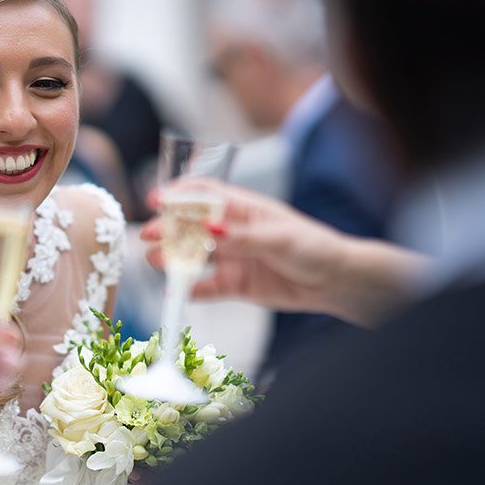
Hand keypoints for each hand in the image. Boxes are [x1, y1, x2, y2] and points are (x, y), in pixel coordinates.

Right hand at [141, 182, 424, 325]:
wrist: (335, 283)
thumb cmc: (313, 247)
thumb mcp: (277, 239)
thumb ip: (240, 238)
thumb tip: (207, 232)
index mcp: (243, 209)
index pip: (203, 194)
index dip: (177, 194)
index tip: (155, 200)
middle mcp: (233, 231)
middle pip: (191, 226)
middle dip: (168, 228)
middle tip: (149, 235)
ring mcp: (233, 258)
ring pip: (194, 256)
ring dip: (174, 257)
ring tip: (156, 261)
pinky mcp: (236, 284)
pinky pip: (207, 287)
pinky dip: (191, 289)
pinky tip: (178, 291)